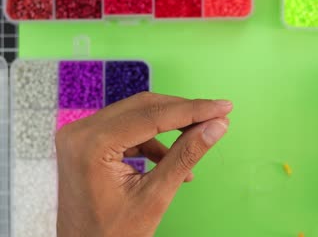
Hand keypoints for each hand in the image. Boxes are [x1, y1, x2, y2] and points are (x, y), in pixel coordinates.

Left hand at [55, 92, 232, 236]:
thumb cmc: (113, 233)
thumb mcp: (156, 195)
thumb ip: (186, 155)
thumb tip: (216, 126)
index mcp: (92, 144)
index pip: (153, 116)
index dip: (193, 110)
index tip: (223, 106)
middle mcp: (80, 131)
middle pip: (144, 107)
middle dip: (183, 111)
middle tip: (216, 115)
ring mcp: (80, 134)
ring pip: (137, 113)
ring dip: (170, 124)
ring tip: (197, 137)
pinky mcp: (87, 140)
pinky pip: (126, 128)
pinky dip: (152, 139)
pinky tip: (169, 158)